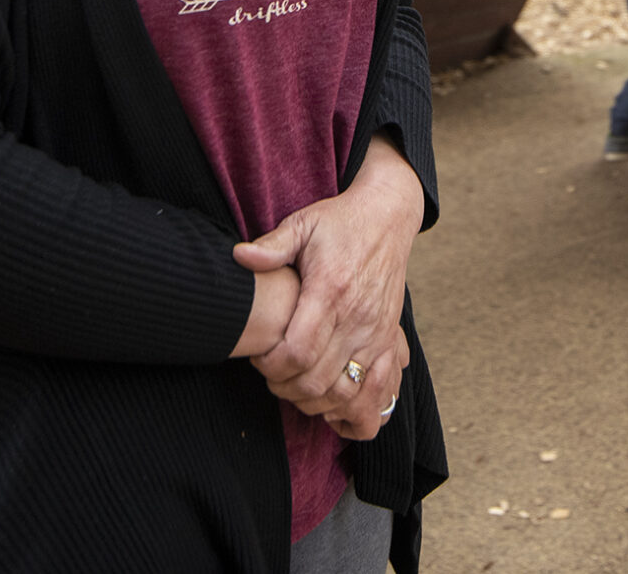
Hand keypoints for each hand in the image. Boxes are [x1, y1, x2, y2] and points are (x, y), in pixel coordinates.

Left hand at [232, 142, 423, 439]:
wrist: (387, 217)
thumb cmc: (340, 223)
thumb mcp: (303, 224)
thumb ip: (271, 246)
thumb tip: (238, 256)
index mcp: (331, 290)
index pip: (299, 352)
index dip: (272, 366)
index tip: (260, 358)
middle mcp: (357, 318)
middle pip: (318, 381)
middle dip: (286, 388)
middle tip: (272, 375)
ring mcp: (377, 334)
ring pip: (347, 394)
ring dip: (316, 402)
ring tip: (297, 387)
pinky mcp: (389, 341)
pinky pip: (379, 392)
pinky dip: (357, 411)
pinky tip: (336, 407)